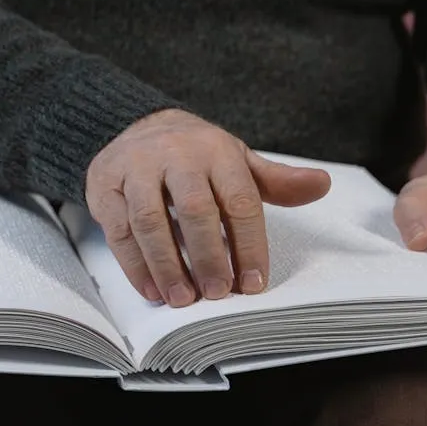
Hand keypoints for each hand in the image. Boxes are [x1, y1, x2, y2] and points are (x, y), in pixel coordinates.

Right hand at [86, 109, 330, 306]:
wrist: (133, 125)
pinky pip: (118, 229)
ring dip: (167, 266)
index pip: (239, 200)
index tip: (254, 283)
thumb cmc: (194, 154)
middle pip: (194, 211)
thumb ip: (276, 180)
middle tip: (216, 294)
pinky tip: (152, 289)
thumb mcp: (236, 160)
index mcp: (216, 150)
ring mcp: (135, 168)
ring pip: (150, 221)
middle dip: (208, 258)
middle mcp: (175, 154)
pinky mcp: (104, 185)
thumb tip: (322, 184)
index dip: (249, 245)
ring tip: (182, 300)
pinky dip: (135, 265)